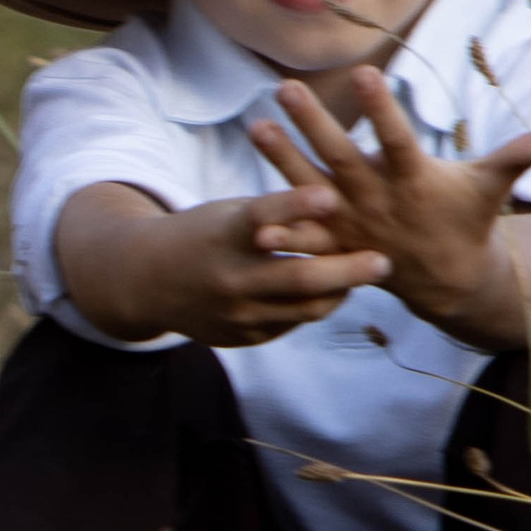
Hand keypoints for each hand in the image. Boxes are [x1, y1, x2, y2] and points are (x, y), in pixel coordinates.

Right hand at [57, 179, 392, 347]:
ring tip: (365, 274)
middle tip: (383, 261)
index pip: (263, 216)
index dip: (297, 205)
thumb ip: (274, 217)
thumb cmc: (203, 235)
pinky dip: (314, 306)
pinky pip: (291, 324)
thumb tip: (338, 208)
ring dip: (340, 291)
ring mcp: (236, 313)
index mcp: (224, 234)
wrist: (148, 281)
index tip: (333, 194)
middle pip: (300, 277)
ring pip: (305, 307)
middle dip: (348, 270)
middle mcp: (229, 276)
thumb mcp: (229, 214)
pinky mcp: (242, 336)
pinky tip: (330, 291)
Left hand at [247, 72, 530, 336]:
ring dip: (281, 160)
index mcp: (414, 180)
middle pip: (341, 158)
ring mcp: (352, 223)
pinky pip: (302, 234)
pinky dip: (278, 227)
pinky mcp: (335, 243)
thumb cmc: (467, 219)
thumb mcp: (491, 187)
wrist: (446, 282)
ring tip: (254, 126)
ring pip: (311, 188)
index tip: (364, 71)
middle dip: (314, 123)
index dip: (382, 108)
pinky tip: (246, 211)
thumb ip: (518, 158)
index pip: (397, 139)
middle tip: (286, 87)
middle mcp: (377, 200)